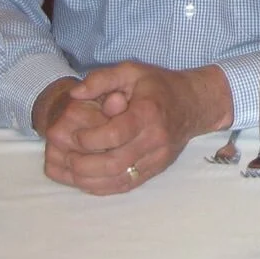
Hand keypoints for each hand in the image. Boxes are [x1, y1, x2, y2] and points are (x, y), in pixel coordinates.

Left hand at [41, 62, 231, 194]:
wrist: (194, 104)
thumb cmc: (159, 85)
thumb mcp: (131, 71)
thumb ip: (101, 79)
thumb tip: (75, 93)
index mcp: (148, 113)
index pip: (115, 134)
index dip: (88, 139)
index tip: (74, 134)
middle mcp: (155, 139)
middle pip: (114, 164)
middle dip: (83, 164)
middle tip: (65, 156)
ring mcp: (157, 158)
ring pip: (118, 180)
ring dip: (89, 180)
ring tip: (70, 170)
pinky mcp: (156, 169)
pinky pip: (126, 185)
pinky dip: (102, 187)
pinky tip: (86, 180)